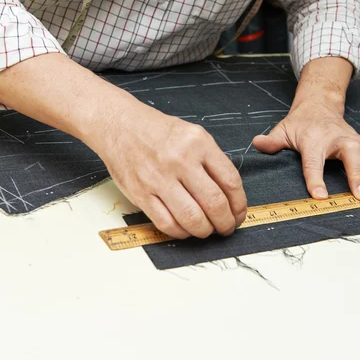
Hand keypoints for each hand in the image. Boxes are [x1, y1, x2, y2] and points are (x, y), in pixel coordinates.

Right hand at [89, 103, 247, 238]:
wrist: (120, 126)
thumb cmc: (158, 132)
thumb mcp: (193, 134)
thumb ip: (212, 161)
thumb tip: (230, 196)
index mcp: (198, 143)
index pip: (230, 181)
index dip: (239, 205)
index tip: (239, 213)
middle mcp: (180, 160)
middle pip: (214, 203)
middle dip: (226, 223)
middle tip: (227, 227)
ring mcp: (159, 179)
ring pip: (192, 218)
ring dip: (205, 231)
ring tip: (207, 230)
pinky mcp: (141, 194)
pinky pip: (167, 224)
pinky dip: (181, 232)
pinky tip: (186, 229)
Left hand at [252, 99, 359, 200]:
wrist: (318, 104)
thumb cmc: (298, 124)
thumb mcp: (281, 130)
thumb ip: (271, 141)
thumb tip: (256, 143)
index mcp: (313, 138)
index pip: (314, 160)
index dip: (316, 178)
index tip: (320, 196)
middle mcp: (337, 138)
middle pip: (351, 153)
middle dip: (357, 174)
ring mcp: (354, 140)